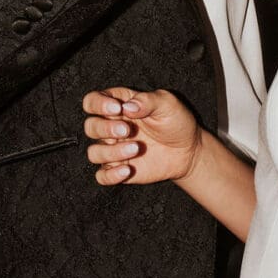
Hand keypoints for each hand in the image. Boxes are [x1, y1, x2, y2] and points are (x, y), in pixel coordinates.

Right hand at [81, 88, 200, 186]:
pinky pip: (102, 176)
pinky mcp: (118, 169)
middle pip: (90, 127)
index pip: (92, 101)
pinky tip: (127, 170)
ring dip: (111, 152)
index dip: (98, 104)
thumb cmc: (175, 122)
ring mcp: (113, 149)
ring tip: (135, 148)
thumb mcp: (167, 104)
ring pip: (94, 153)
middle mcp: (110, 127)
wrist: (188, 150)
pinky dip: (110, 175)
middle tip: (127, 130)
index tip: (117, 109)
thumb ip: (147, 101)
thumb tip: (127, 107)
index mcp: (118, 105)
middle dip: (105, 129)